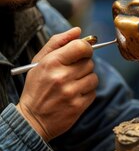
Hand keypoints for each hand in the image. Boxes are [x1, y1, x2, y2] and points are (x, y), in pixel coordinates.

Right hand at [16, 27, 98, 141]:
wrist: (31, 120)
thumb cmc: (36, 87)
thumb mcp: (39, 61)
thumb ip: (58, 42)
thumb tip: (77, 31)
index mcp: (52, 62)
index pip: (81, 47)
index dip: (86, 47)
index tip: (83, 51)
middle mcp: (62, 77)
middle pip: (89, 62)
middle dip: (84, 65)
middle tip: (73, 71)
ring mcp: (71, 93)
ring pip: (93, 77)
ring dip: (86, 79)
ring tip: (73, 83)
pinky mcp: (77, 106)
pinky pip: (93, 92)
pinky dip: (86, 92)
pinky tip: (74, 94)